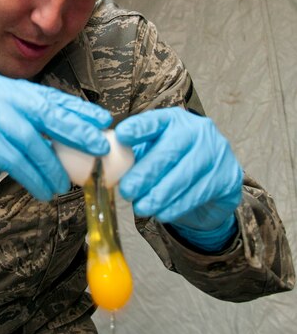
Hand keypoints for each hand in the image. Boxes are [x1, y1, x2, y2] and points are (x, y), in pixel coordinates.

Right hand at [0, 71, 111, 211]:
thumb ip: (22, 132)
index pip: (45, 96)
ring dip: (52, 165)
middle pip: (44, 109)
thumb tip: (65, 146)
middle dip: (76, 129)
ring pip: (30, 138)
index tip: (102, 122)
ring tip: (63, 185)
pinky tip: (43, 190)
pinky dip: (34, 176)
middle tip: (100, 147)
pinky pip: (14, 157)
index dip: (77, 110)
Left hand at [114, 107, 242, 231]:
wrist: (210, 187)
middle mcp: (199, 131)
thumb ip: (132, 156)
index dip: (139, 128)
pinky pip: (199, 193)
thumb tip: (107, 166)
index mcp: (174, 120)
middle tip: (127, 190)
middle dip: (146, 173)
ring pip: (185, 175)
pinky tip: (162, 213)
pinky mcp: (228, 177)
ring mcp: (217, 152)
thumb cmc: (171, 167)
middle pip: (170, 151)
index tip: (122, 135)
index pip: (155, 120)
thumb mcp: (151, 155)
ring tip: (142, 207)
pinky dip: (177, 205)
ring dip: (160, 194)